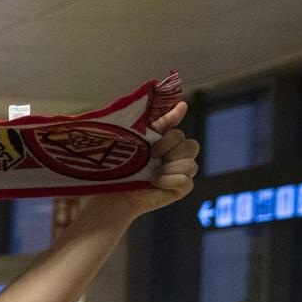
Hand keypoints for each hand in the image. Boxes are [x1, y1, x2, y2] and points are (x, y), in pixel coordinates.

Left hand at [101, 101, 198, 218]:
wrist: (111, 196)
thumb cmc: (116, 171)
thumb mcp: (131, 143)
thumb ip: (151, 125)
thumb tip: (179, 105)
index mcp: (161, 143)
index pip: (175, 128)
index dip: (177, 116)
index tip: (180, 106)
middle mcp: (173, 157)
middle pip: (190, 144)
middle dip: (171, 147)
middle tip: (152, 154)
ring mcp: (178, 173)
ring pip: (191, 163)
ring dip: (169, 167)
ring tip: (151, 173)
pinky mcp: (179, 189)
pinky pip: (187, 181)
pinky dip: (171, 180)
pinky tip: (155, 182)